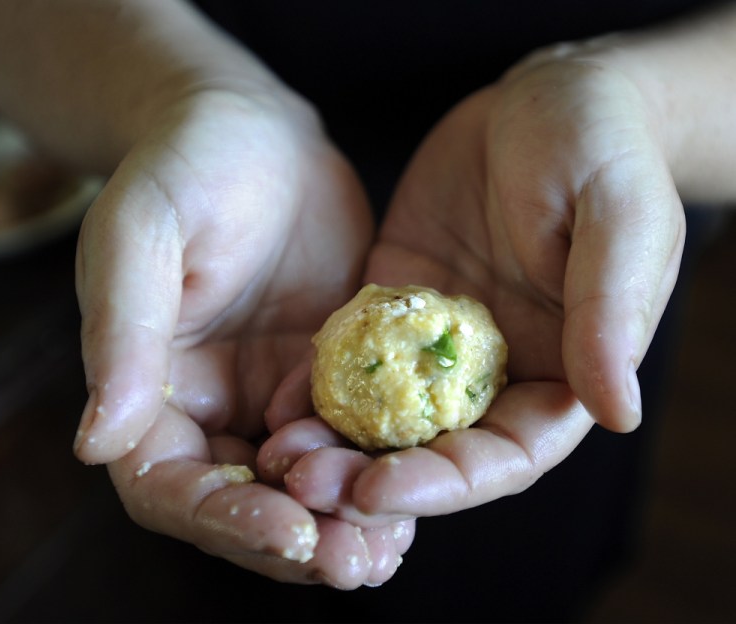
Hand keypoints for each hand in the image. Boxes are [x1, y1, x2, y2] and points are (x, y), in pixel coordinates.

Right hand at [72, 88, 412, 586]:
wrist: (255, 133)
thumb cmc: (185, 166)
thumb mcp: (142, 233)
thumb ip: (121, 333)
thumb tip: (96, 442)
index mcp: (150, 389)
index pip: (171, 484)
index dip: (222, 519)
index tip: (285, 529)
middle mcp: (212, 407)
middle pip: (244, 503)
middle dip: (296, 541)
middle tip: (356, 562)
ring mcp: (273, 395)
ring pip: (306, 482)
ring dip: (346, 520)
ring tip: (393, 545)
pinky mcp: (328, 375)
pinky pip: (354, 434)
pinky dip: (380, 466)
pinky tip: (418, 482)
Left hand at [261, 47, 684, 520]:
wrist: (542, 101)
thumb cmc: (601, 150)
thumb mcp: (619, 221)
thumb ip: (610, 315)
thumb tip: (616, 414)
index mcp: (561, 373)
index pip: (504, 457)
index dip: (442, 485)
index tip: (374, 492)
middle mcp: (494, 373)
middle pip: (431, 450)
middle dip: (369, 477)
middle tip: (304, 486)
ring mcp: (435, 343)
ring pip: (382, 415)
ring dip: (332, 442)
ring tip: (278, 452)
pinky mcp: (392, 305)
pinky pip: (352, 353)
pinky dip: (317, 381)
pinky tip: (277, 395)